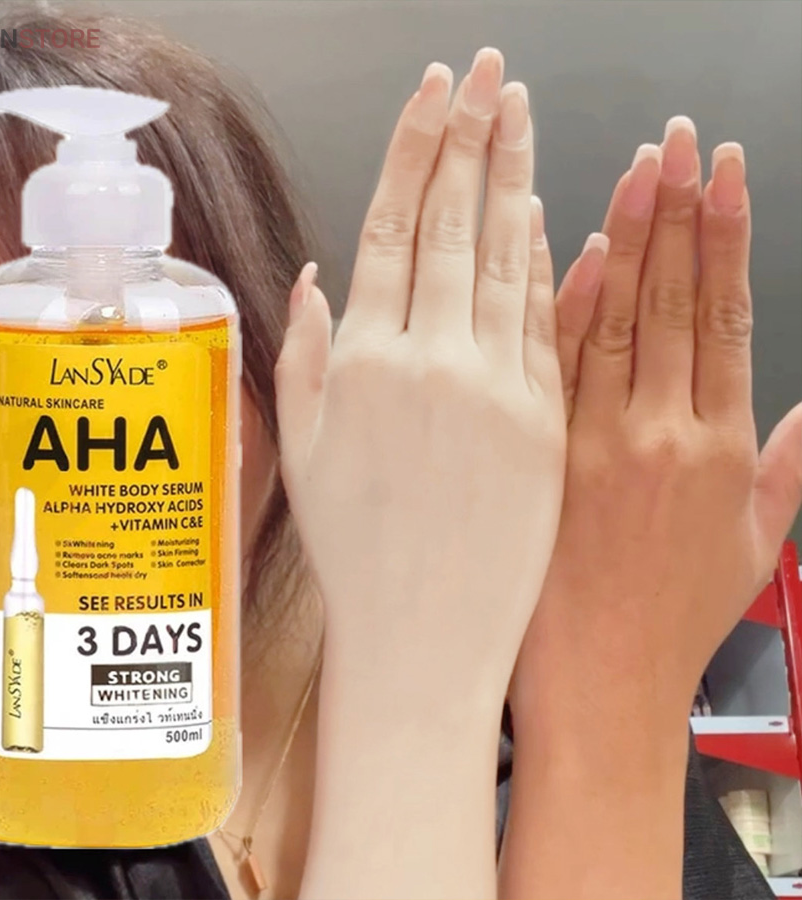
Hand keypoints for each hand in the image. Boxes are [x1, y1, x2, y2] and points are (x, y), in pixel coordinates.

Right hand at [277, 49, 564, 898]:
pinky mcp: (545, 416)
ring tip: (520, 113)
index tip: (435, 91)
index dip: (417, 148)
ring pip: (508, 255)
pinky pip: (544, 318)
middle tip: (488, 71)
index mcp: (365, 359)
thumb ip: (305, 353)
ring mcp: (496, 385)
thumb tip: (319, 277)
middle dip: (472, 133)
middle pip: (457, 221)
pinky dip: (545, 258)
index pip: (396, 224)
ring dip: (516, 175)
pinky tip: (546, 210)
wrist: (424, 631)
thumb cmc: (356, 550)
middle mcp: (432, 359)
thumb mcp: (299, 449)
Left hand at [515, 117, 801, 727]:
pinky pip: (546, 365)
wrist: (594, 683)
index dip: (728, 237)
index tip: (724, 174)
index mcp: (718, 447)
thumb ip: (792, 470)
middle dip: (678, 211)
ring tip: (633, 170)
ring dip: (624, 237)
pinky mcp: (534, 457)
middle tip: (677, 142)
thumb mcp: (755, 550)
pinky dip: (557, 304)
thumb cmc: (671, 622)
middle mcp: (657, 433)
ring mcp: (588, 442)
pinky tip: (560, 248)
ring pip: (612, 317)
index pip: (727, 314)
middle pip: (672, 300)